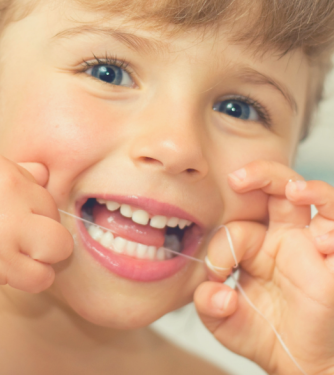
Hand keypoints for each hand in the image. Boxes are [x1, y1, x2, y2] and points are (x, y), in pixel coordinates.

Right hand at [0, 153, 72, 293]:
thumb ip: (5, 173)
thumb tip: (42, 174)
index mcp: (1, 166)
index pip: (43, 186)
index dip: (30, 208)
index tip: (11, 222)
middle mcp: (10, 190)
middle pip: (54, 213)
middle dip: (39, 229)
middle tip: (13, 243)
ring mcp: (8, 225)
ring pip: (59, 245)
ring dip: (45, 256)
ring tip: (21, 260)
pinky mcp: (0, 261)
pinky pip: (42, 276)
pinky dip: (33, 279)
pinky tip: (11, 275)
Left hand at [194, 160, 333, 374]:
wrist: (294, 363)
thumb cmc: (259, 333)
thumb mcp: (221, 318)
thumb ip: (208, 303)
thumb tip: (218, 293)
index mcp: (256, 243)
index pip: (238, 226)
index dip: (221, 247)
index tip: (214, 275)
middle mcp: (285, 238)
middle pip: (279, 189)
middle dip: (261, 174)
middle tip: (236, 178)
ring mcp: (314, 249)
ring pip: (319, 200)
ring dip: (309, 188)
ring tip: (293, 189)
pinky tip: (321, 235)